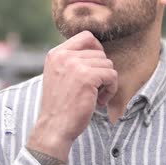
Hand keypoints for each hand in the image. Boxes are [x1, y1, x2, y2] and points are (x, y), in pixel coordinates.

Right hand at [27, 31, 117, 162]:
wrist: (53, 127)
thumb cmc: (60, 105)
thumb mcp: (58, 75)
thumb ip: (71, 61)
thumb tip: (97, 50)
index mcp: (56, 54)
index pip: (86, 36)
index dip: (97, 49)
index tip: (96, 67)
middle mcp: (64, 56)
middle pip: (99, 53)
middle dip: (101, 71)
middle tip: (95, 89)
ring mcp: (76, 65)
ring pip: (108, 64)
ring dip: (107, 81)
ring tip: (96, 96)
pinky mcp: (88, 77)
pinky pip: (112, 75)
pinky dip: (111, 89)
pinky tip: (100, 101)